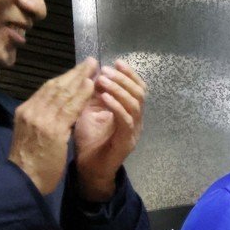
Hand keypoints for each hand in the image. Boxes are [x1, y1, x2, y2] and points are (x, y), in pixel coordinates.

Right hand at [7, 58, 97, 195]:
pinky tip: (90, 86)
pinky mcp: (52, 130)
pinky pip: (69, 108)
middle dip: (74, 73)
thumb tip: (56, 112)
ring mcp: (40, 119)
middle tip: (90, 61)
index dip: (65, 79)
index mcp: (26, 112)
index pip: (47, 90)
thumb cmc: (31, 162)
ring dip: (80, 79)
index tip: (79, 70)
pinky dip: (80, 95)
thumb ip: (43, 122)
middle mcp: (31, 111)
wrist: (23, 179)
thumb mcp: (34, 136)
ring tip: (94, 68)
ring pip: (62, 93)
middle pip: (54, 86)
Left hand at [73, 60, 146, 201]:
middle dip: (123, 79)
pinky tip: (104, 97)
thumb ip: (94, 94)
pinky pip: (126, 120)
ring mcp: (133, 131)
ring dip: (118, 90)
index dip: (130, 75)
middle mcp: (136, 120)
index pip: (138, 89)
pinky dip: (116, 106)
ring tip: (102, 80)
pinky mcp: (126, 142)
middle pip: (140, 94)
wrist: (89, 167)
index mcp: (129, 112)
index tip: (117, 62)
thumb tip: (93, 73)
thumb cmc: (90, 140)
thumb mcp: (89, 110)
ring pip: (135, 105)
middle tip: (106, 71)